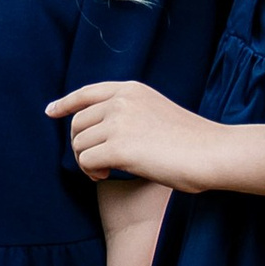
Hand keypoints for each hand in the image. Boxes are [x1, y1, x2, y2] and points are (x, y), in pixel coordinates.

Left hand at [49, 78, 224, 186]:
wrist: (213, 152)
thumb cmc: (191, 141)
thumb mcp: (156, 111)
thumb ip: (130, 112)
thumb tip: (98, 129)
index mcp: (131, 89)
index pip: (86, 93)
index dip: (65, 103)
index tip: (51, 112)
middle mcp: (121, 101)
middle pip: (77, 124)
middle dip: (81, 145)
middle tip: (97, 164)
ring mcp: (119, 122)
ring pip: (79, 145)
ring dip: (87, 162)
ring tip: (105, 172)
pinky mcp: (119, 147)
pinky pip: (86, 162)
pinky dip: (92, 173)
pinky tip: (108, 176)